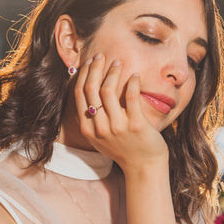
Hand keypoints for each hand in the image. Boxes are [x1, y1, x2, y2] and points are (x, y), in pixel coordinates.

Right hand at [74, 53, 167, 171]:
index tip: (90, 63)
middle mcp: (100, 128)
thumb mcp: (100, 138)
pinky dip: (132, 82)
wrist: (144, 167)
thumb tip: (87, 90)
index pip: (80, 94)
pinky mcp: (136, 125)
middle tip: (101, 56)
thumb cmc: (124, 149)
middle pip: (91, 89)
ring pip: (108, 90)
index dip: (84, 75)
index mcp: (88, 129)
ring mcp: (117, 127)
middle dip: (95, 68)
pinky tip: (134, 76)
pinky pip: (131, 97)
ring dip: (112, 72)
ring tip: (118, 63)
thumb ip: (92, 119)